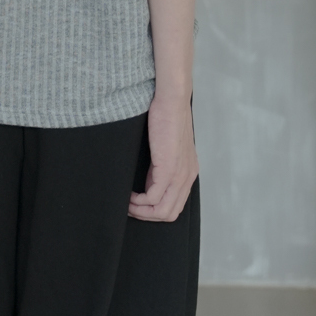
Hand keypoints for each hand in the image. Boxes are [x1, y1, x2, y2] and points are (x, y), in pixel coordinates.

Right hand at [129, 91, 197, 221]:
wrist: (171, 100)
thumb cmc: (166, 118)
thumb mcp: (166, 148)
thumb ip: (162, 165)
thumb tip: (149, 180)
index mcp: (188, 173)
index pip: (174, 206)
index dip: (154, 211)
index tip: (137, 205)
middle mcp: (187, 177)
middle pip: (169, 214)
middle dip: (146, 216)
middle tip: (129, 208)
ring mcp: (179, 175)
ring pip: (162, 210)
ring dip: (141, 211)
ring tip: (127, 203)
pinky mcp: (169, 169)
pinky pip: (153, 197)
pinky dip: (139, 201)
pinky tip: (129, 194)